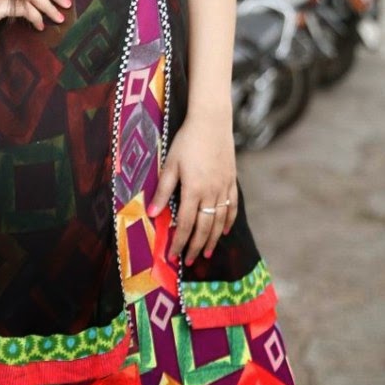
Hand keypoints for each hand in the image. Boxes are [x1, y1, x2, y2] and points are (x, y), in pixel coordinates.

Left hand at [146, 109, 237, 264]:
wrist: (211, 122)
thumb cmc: (187, 140)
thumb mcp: (170, 164)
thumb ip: (163, 190)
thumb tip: (153, 214)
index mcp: (193, 190)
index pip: (185, 224)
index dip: (179, 242)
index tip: (172, 256)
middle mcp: (211, 193)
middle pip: (204, 228)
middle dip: (195, 247)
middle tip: (189, 262)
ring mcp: (224, 188)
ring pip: (219, 221)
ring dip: (212, 240)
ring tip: (206, 253)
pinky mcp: (231, 180)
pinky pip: (232, 206)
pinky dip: (228, 222)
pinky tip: (223, 231)